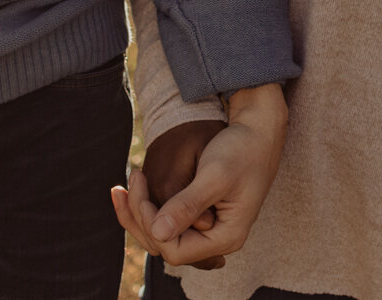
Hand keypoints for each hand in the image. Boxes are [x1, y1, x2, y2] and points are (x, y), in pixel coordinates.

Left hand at [110, 84, 286, 269]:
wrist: (259, 131)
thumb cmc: (242, 149)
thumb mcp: (215, 175)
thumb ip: (188, 205)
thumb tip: (158, 233)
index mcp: (226, 237)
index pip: (175, 249)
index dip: (151, 224)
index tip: (142, 185)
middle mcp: (217, 239)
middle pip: (166, 245)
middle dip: (139, 217)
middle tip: (125, 184)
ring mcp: (210, 229)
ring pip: (164, 234)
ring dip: (140, 212)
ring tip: (122, 187)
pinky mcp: (203, 215)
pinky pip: (170, 220)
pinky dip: (151, 206)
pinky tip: (139, 187)